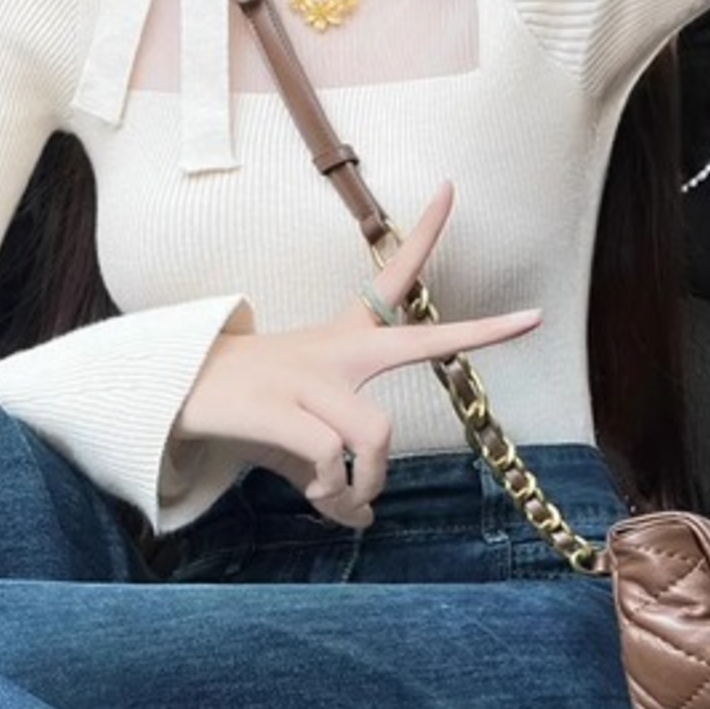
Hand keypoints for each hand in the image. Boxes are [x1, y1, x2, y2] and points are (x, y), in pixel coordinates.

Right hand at [173, 181, 540, 529]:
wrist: (176, 392)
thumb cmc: (251, 410)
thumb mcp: (300, 430)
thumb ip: (336, 470)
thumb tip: (360, 519)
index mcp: (341, 339)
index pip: (389, 280)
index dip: (423, 235)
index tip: (450, 189)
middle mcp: (335, 351)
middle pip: (415, 342)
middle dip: (477, 333)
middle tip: (533, 318)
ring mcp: (308, 379)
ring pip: (372, 434)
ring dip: (366, 484)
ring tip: (350, 506)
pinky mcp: (281, 410)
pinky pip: (329, 460)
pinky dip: (333, 496)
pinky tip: (324, 506)